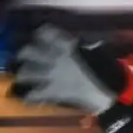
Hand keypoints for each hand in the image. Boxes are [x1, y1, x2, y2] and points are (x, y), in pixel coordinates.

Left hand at [8, 25, 132, 118]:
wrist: (109, 92)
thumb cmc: (107, 71)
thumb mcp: (95, 52)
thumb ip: (82, 47)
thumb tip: (76, 44)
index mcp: (68, 46)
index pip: (46, 33)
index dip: (41, 34)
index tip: (39, 36)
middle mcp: (55, 58)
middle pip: (29, 52)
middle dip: (24, 54)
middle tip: (23, 57)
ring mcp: (52, 76)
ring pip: (26, 73)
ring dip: (23, 75)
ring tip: (23, 78)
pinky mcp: (53, 92)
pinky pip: (34, 95)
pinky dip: (30, 98)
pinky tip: (28, 100)